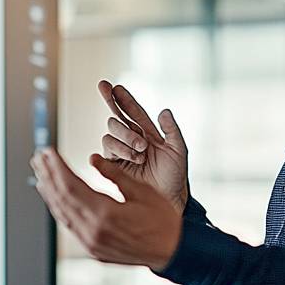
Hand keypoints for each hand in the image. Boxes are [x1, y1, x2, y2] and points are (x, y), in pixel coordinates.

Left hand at [30, 148, 181, 270]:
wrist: (172, 252)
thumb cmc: (162, 221)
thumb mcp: (142, 192)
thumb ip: (115, 175)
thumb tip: (94, 158)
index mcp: (106, 214)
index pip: (71, 186)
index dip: (57, 167)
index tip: (48, 151)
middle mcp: (93, 231)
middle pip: (62, 198)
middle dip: (48, 175)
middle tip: (38, 157)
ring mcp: (91, 243)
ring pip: (62, 214)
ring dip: (49, 192)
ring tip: (40, 174)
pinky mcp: (93, 249)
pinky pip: (70, 226)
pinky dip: (60, 210)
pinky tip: (55, 198)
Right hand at [97, 80, 188, 212]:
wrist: (167, 199)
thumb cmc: (174, 175)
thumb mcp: (179, 150)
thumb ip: (172, 130)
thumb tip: (164, 111)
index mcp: (146, 131)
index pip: (130, 110)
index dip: (120, 98)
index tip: (109, 86)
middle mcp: (130, 139)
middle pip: (115, 121)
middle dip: (126, 131)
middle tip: (142, 145)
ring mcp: (120, 152)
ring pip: (109, 136)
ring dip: (125, 144)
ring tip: (140, 157)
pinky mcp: (112, 166)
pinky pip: (105, 153)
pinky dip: (116, 153)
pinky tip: (129, 159)